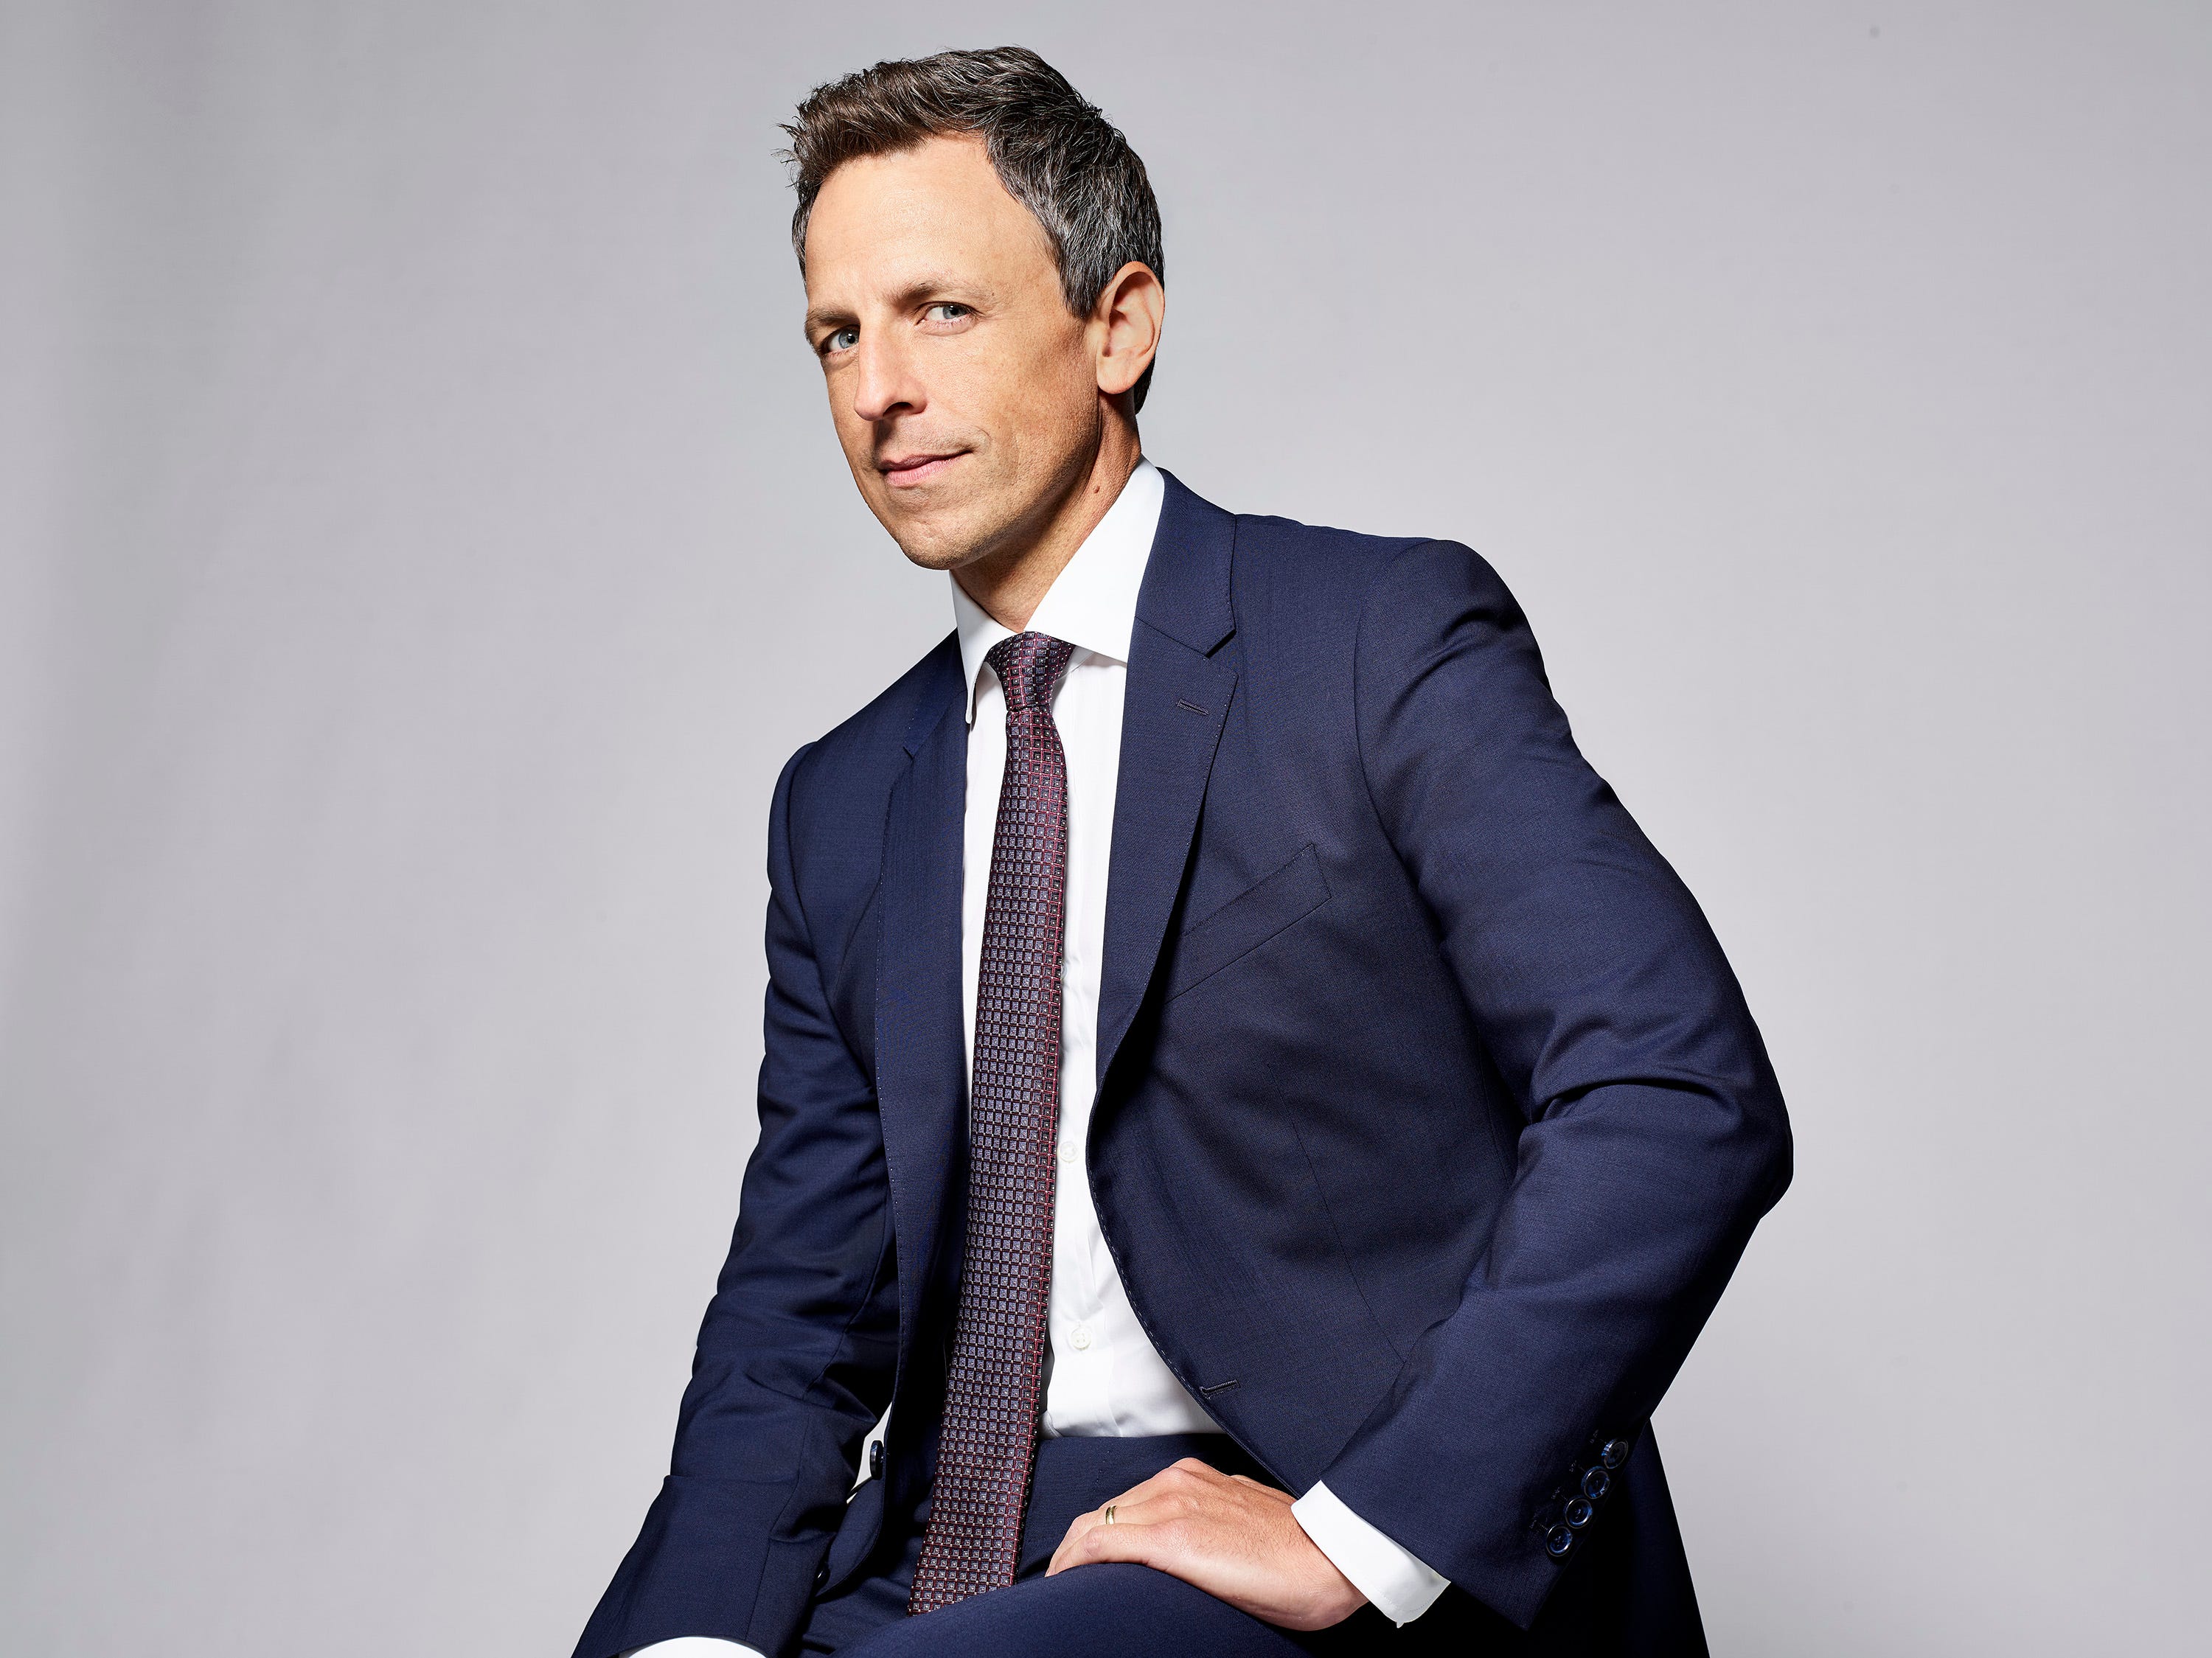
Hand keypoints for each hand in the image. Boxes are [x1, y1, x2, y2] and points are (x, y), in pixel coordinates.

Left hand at [1044, 1457, 1366, 1630]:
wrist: (1330, 1557)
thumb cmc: (1298, 1551)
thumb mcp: (1243, 1523)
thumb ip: (1210, 1523)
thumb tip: (1194, 1549)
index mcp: (1193, 1478)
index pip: (1126, 1503)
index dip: (1097, 1533)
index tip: (1084, 1561)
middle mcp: (1177, 1483)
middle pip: (1103, 1512)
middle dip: (1075, 1546)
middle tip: (1063, 1579)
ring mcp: (1173, 1506)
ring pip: (1096, 1524)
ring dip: (1071, 1555)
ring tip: (1060, 1586)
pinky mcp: (1174, 1538)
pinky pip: (1105, 1543)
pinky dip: (1078, 1560)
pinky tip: (1067, 1580)